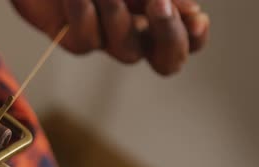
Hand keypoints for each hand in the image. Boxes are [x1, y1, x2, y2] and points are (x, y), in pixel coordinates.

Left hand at [11, 0, 209, 74]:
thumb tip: (189, 8)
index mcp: (154, 8)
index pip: (188, 36)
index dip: (195, 36)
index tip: (198, 18)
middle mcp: (132, 27)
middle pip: (165, 60)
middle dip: (170, 38)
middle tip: (161, 5)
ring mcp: (101, 35)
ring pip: (126, 51)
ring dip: (120, 16)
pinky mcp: (68, 37)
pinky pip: (86, 42)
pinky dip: (84, 14)